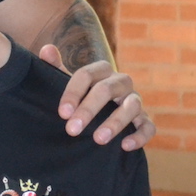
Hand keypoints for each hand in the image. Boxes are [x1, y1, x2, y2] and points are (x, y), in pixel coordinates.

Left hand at [39, 46, 154, 150]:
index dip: (73, 93)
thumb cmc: (82, 94)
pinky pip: (148, 126)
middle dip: (89, 110)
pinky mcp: (145, 119)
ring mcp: (135, 100)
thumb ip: (55, 67)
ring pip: (132, 106)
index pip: (86, 75)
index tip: (62, 113)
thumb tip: (46, 50)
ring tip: (98, 140)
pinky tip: (125, 146)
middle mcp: (120, 82)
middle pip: (107, 89)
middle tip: (72, 130)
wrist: (104, 109)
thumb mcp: (67, 81)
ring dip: (115, 123)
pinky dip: (140, 135)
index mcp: (101, 71)